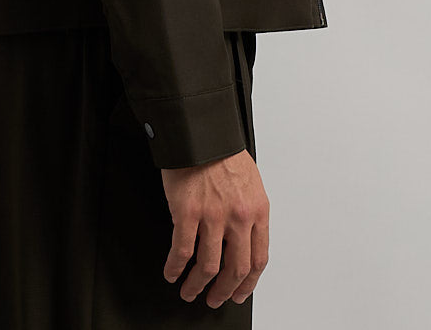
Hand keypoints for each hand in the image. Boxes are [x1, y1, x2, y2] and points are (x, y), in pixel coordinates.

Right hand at [159, 148, 269, 307]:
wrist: (201, 132)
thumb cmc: (223, 153)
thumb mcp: (250, 182)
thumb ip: (249, 212)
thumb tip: (243, 242)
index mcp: (257, 210)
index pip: (258, 259)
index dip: (248, 283)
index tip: (239, 292)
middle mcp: (238, 216)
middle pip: (235, 270)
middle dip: (224, 291)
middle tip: (215, 299)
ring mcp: (213, 216)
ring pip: (208, 267)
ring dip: (197, 285)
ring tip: (190, 291)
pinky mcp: (187, 212)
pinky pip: (181, 252)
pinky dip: (175, 268)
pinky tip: (172, 272)